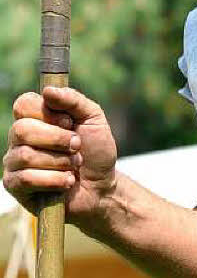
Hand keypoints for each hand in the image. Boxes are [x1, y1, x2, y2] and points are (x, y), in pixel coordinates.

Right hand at [3, 87, 117, 224]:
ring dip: (60, 162)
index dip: (47, 113)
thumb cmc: (96, 151)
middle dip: (57, 139)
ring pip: (26, 155)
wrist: (101, 187)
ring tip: (74, 165)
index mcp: (37, 117)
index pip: (23, 104)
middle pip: (22, 129)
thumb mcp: (94, 118)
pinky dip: (55, 180)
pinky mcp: (14, 185)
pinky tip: (67, 181)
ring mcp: (14, 161)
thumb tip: (47, 90)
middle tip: (77, 146)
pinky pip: (26, 178)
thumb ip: (73, 100)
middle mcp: (20, 137)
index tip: (68, 122)